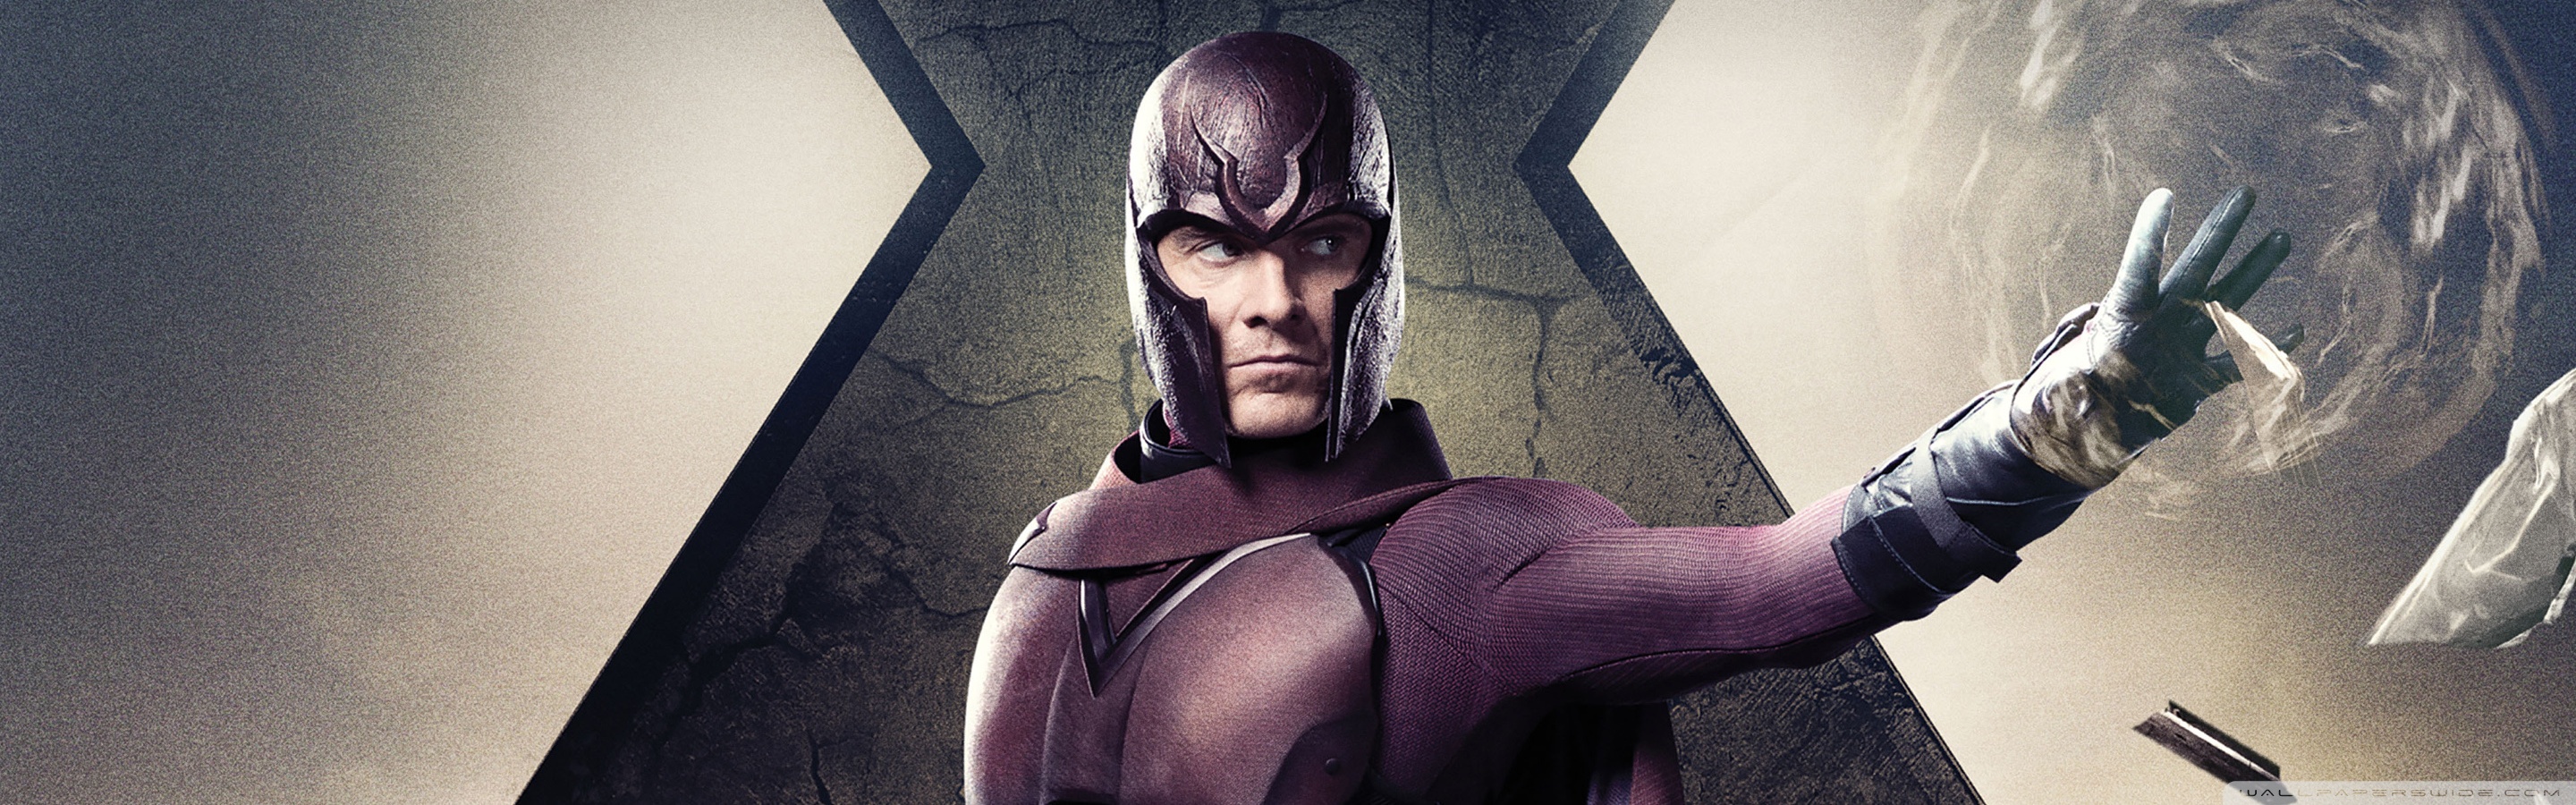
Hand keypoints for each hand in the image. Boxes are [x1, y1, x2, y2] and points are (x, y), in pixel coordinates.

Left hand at [2009, 187, 2299, 487]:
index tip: (2164, 195)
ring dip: (2255, 271)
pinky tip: (2297, 332)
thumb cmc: (2066, 403)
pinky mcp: (2198, 381)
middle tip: (2246, 191)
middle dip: (2221, 230)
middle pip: (2195, 268)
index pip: (2138, 268)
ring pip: (2226, 301)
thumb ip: (2065, 390)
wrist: (2089, 430)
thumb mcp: (2058, 391)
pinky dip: (2266, 351)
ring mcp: (2182, 347)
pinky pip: (2238, 363)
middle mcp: (2158, 322)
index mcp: (2122, 316)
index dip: (2149, 235)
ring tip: (2281, 235)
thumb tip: (2059, 401)